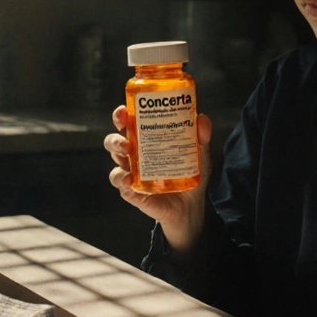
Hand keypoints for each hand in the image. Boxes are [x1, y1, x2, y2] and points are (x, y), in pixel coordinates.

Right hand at [104, 105, 212, 256]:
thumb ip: (201, 138)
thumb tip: (202, 119)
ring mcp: (131, 172)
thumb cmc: (191, 175)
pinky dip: (122, 181)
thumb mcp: (199, 155)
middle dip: (116, 138)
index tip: (123, 111)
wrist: (191, 206)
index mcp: (146, 140)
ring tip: (127, 156)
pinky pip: (121, 184)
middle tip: (126, 140)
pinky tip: (129, 181)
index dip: (121, 116)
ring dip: (117, 155)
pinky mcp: (132, 191)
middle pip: (114, 141)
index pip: (129, 124)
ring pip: (115, 161)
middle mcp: (135, 154)